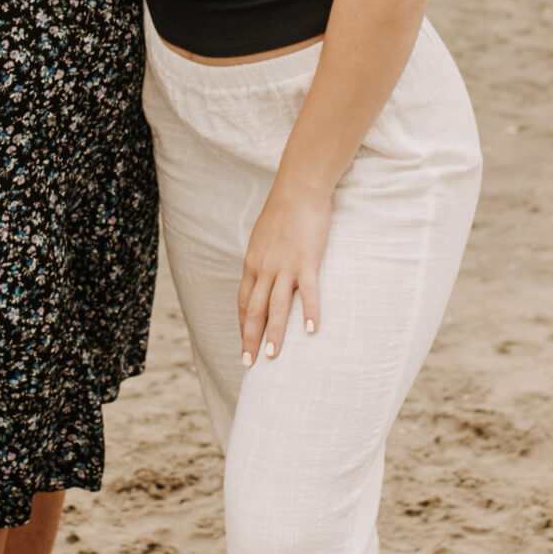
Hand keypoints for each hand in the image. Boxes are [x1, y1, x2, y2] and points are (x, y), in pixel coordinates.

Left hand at [238, 183, 330, 365]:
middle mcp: (264, 268)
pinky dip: (308, 312)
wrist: (298, 189)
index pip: (243, 301)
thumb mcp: (264, 236)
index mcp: (252, 263)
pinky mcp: (306, 261)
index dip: (242, 324)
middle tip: (249, 364)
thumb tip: (264, 272)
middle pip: (253, 310)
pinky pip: (308, 292)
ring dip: (273, 334)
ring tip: (271, 357)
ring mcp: (284, 266)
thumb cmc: (283, 211)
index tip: (244, 343)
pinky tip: (310, 330)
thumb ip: (263, 257)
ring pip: (275, 306)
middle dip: (250, 339)